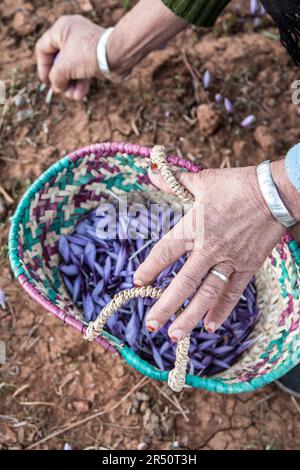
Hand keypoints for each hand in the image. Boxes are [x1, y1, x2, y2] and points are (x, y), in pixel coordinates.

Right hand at [36, 15, 103, 99]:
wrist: (116, 55)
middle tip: (60, 90)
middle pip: (58, 61)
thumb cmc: (87, 55)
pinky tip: (79, 96)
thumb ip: (55, 77)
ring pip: (72, 69)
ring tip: (72, 96)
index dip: (42, 67)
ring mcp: (84, 47)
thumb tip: (57, 86)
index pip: (43, 48)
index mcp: (61, 29)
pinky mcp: (94, 58)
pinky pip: (83, 71)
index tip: (46, 82)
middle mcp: (72, 35)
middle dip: (60, 79)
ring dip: (70, 85)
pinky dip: (81, 84)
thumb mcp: (64, 67)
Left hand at [134, 164, 286, 341]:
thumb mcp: (203, 180)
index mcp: (194, 227)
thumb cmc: (236, 185)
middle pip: (183, 283)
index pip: (165, 251)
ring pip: (207, 294)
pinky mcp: (247, 267)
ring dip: (190, 316)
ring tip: (175, 335)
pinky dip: (221, 310)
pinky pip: (233, 293)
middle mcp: (209, 249)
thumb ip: (174, 181)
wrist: (274, 192)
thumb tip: (151, 171)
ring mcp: (230, 260)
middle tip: (151, 325)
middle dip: (165, 306)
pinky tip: (210, 325)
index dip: (149, 267)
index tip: (137, 281)